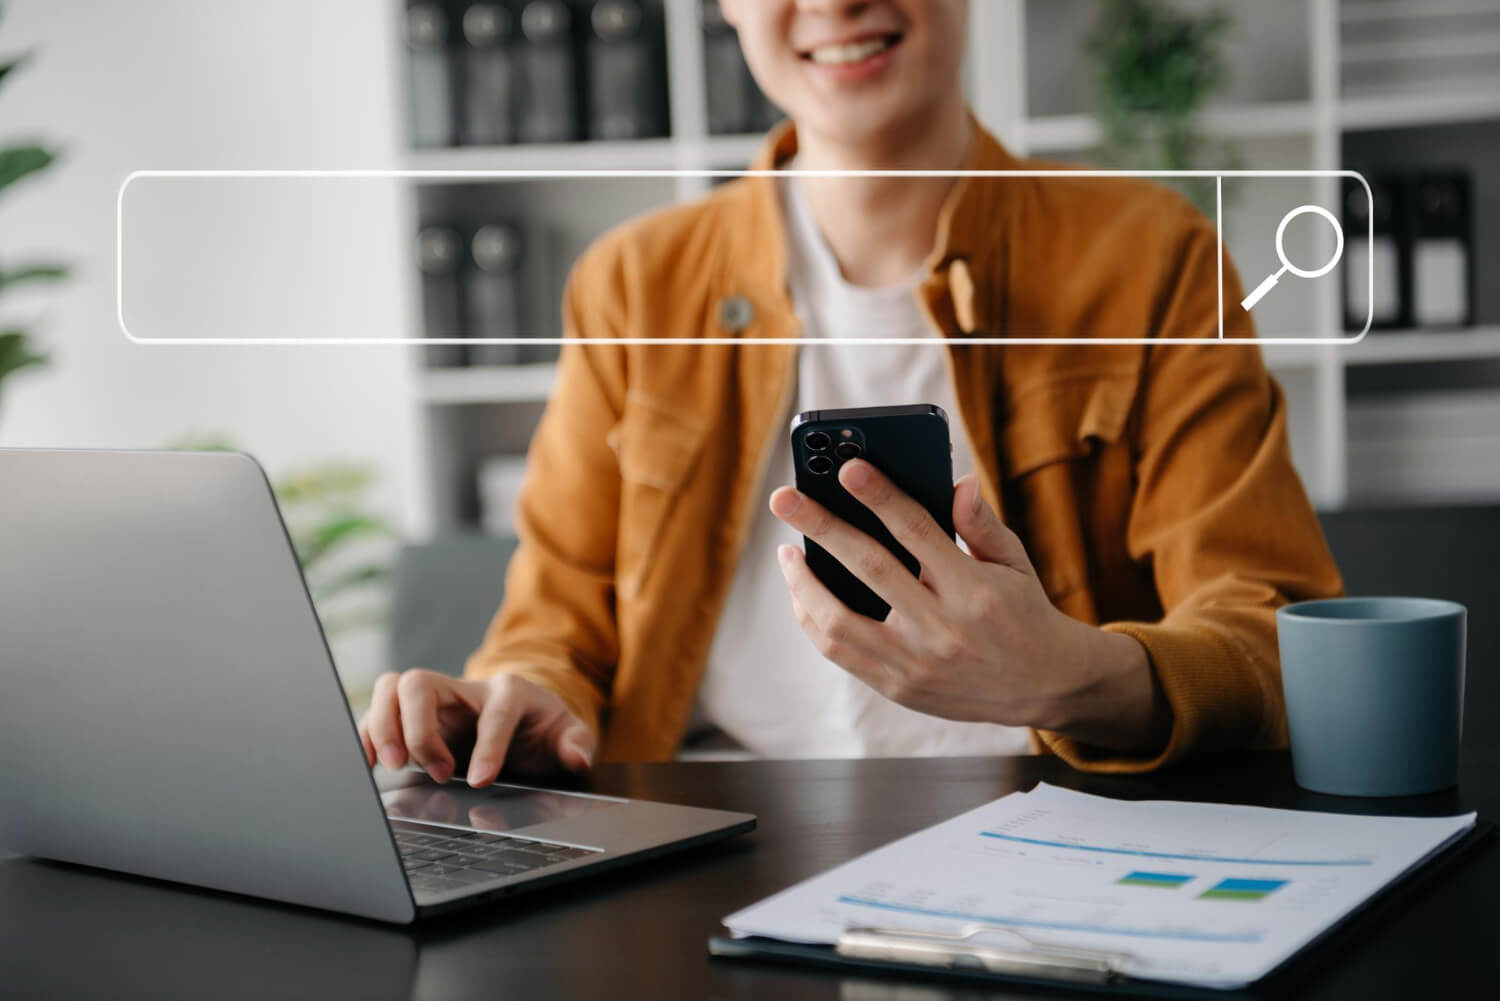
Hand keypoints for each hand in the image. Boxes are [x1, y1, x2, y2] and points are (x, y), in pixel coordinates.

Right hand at [358, 671, 595, 786]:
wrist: (522, 720)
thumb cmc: (541, 730)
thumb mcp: (567, 735)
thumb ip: (576, 743)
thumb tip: (577, 755)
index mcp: (509, 691)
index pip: (494, 711)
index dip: (487, 746)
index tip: (480, 780)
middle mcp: (465, 688)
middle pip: (421, 683)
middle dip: (420, 729)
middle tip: (437, 771)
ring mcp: (436, 699)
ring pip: (392, 687)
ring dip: (385, 727)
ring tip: (395, 764)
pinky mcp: (413, 715)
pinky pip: (378, 709)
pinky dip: (367, 732)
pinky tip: (369, 761)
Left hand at [769, 461, 1167, 749]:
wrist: (1043, 686)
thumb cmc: (1023, 612)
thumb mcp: (1015, 562)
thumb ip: (981, 523)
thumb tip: (957, 482)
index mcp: (974, 590)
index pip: (917, 531)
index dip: (880, 496)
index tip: (848, 468)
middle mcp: (942, 628)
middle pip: (868, 568)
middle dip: (821, 527)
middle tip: (785, 498)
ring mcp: (916, 663)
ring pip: (839, 621)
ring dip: (803, 582)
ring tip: (787, 553)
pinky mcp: (899, 688)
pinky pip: (840, 653)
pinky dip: (814, 620)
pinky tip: (803, 595)